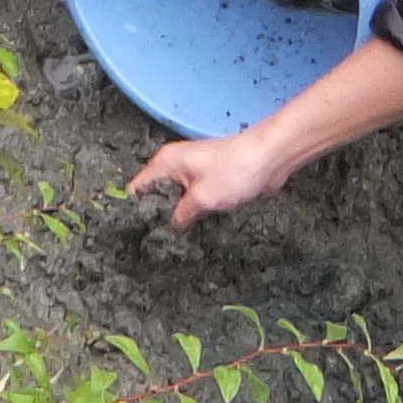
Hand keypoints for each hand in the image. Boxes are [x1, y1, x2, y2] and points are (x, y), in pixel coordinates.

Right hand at [127, 129, 299, 228]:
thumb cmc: (236, 169)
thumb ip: (181, 215)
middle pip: (155, 195)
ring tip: (174, 242)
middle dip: (157, 217)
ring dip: (178, 217)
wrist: (270, 159)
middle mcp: (176, 165)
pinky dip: (194, 213)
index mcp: (166, 162)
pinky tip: (195, 231)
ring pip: (176, 200)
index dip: (133, 210)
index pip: (137, 187)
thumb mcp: (202, 198)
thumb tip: (170, 229)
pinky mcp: (209, 183)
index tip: (132, 233)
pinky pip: (194, 201)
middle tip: (155, 243)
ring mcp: (193, 173)